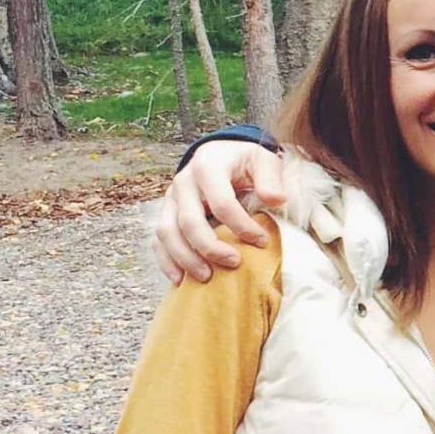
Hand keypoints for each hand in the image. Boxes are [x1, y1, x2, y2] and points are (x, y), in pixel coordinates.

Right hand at [155, 141, 285, 283]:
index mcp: (208, 167)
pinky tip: (181, 280)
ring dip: (185, 259)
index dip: (242, 226)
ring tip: (207, 278)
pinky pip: (158, 240)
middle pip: (189, 221)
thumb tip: (277, 199)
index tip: (261, 241)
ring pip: (167, 233)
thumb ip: (270, 178)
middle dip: (211, 247)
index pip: (222, 203)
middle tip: (234, 263)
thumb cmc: (244, 161)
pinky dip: (167, 261)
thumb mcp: (262, 160)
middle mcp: (183, 182)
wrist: (220, 153)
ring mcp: (170, 199)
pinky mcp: (165, 213)